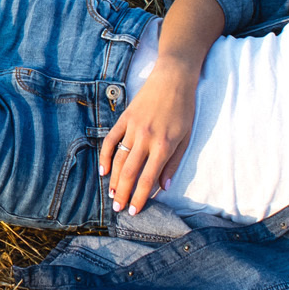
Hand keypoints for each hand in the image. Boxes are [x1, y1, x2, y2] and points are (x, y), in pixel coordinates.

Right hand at [99, 68, 196, 214]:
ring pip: (119, 159)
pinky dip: (105, 156)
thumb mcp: (185, 137)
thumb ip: (174, 163)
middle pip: (129, 172)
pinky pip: (111, 140)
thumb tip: (165, 187)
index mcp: (164, 145)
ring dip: (113, 179)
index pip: (148, 178)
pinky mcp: (124, 118)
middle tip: (117, 210)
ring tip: (111, 195)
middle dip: (122, 194)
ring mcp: (133, 127)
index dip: (140, 197)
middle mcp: (146, 138)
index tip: (134, 211)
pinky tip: (103, 170)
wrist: (173, 78)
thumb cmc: (184, 109)